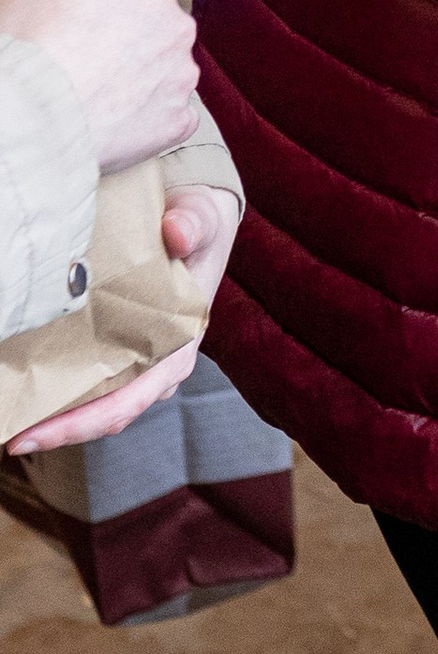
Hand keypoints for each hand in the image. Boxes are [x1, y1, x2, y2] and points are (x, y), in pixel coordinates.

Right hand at [0, 0, 198, 171]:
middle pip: (150, 14)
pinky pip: (164, 109)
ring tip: (83, 76)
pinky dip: (141, 109)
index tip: (69, 0)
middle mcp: (180, 27)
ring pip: (158, 59)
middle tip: (70, 40)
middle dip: (119, 21)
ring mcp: (180, 78)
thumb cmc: (31, 36)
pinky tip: (104, 109)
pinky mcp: (175, 124)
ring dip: (131, 63)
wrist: (26, 120)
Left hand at [5, 184, 239, 455]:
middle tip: (11, 437)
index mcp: (182, 340)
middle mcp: (161, 360)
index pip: (136, 395)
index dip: (88, 419)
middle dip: (61, 429)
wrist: (195, 216)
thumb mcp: (202, 216)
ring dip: (58, 416)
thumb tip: (176, 232)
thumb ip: (194, 223)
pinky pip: (89, 378)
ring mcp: (140, 356)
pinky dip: (60, 390)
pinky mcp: (119, 345)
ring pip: (98, 402)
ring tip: (13, 421)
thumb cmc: (199, 222)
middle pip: (110, 411)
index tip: (38, 431)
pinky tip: (27, 387)